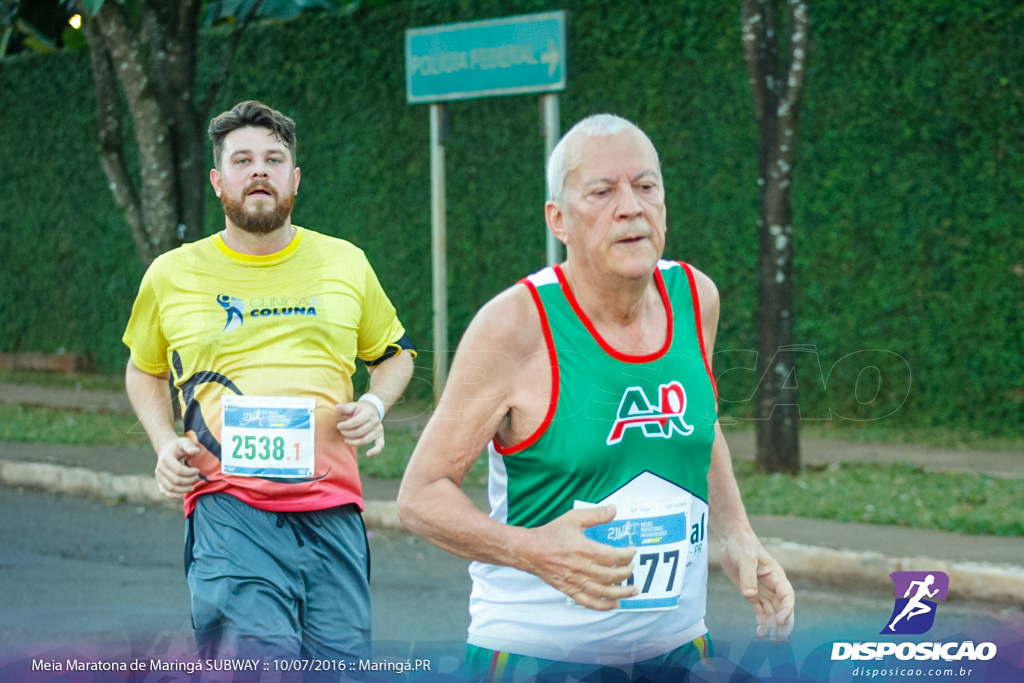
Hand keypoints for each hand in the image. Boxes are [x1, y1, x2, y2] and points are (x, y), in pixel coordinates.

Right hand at [154, 437, 200, 498]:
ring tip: (193, 487)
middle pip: (175, 480)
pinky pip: (164, 491)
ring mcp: (158, 476)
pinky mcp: (159, 481)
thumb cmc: (177, 446)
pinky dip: (172, 495)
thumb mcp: (184, 441)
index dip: (189, 473)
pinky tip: (181, 495)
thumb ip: (189, 446)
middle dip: (188, 481)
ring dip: (183, 489)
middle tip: (197, 478)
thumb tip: (196, 451)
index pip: (178, 470)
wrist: (166, 449)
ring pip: (170, 487)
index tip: (198, 471)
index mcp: (166, 458)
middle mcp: (160, 468)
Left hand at [335, 400, 384, 456]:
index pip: (356, 422)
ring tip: (346, 440)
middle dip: (348, 434)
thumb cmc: (358, 410)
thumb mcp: (352, 406)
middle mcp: (376, 421)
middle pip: (359, 432)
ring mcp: (379, 430)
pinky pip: (380, 446)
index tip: (339, 426)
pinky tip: (368, 454)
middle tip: (342, 433)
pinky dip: (375, 451)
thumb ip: (345, 408)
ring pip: (365, 440)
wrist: (371, 410)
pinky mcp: (380, 437)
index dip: (346, 425)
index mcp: (369, 413)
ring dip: (353, 442)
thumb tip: (337, 407)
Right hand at [520, 505, 638, 610]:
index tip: (632, 550)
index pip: (613, 556)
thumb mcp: (573, 518)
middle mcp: (582, 568)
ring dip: (622, 592)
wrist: (530, 550)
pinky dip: (604, 605)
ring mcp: (576, 581)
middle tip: (632, 567)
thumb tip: (614, 510)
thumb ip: (595, 515)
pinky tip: (615, 603)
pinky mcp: (570, 590)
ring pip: (604, 591)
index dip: (627, 555)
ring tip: (634, 590)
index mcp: (584, 549)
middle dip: (627, 572)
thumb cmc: (551, 534)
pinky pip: (590, 602)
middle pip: (612, 575)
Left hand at [719, 531, 794, 640]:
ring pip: (773, 613)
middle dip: (784, 624)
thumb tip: (750, 595)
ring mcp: (764, 591)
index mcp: (776, 576)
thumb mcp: (745, 558)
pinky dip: (761, 622)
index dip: (786, 609)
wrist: (732, 540)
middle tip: (780, 639)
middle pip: (783, 608)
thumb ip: (748, 576)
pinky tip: (760, 634)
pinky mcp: (753, 594)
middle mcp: (773, 586)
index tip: (779, 620)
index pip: (787, 596)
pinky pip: (760, 611)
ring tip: (771, 642)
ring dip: (773, 627)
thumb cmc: (742, 545)